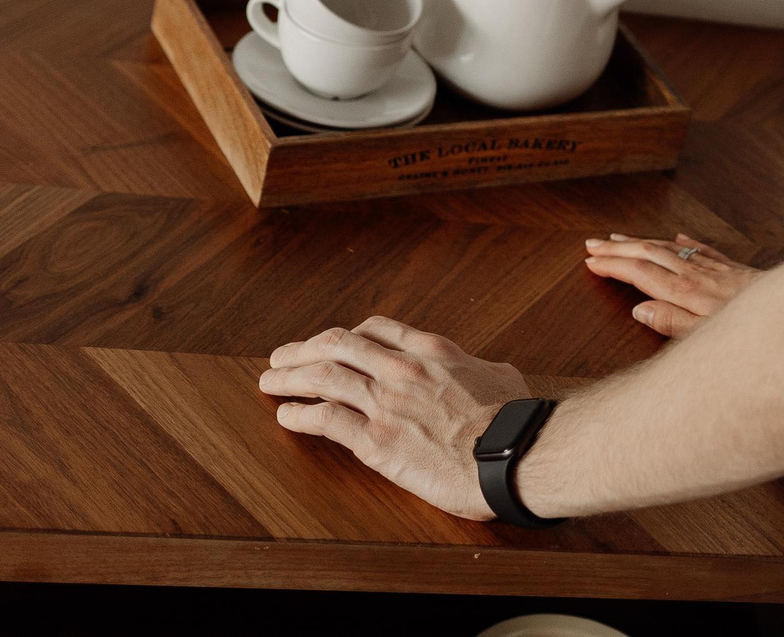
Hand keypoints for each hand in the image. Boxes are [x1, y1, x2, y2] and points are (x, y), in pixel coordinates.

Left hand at [259, 316, 528, 520]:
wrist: (510, 453)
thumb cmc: (513, 420)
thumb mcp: (500, 376)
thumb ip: (478, 368)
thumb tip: (484, 370)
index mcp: (432, 351)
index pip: (376, 330)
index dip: (347, 334)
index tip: (332, 342)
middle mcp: (402, 369)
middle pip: (338, 345)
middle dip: (304, 349)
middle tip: (282, 356)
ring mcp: (385, 403)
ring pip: (323, 377)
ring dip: (290, 377)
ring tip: (270, 381)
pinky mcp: (375, 441)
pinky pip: (326, 420)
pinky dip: (300, 414)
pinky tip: (287, 415)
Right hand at [585, 232, 758, 335]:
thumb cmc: (746, 328)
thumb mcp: (704, 334)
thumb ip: (670, 322)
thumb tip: (638, 309)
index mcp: (684, 291)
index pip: (639, 273)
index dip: (614, 266)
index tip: (591, 262)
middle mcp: (694, 273)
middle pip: (648, 254)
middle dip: (618, 248)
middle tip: (592, 245)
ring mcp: (711, 267)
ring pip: (668, 247)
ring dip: (641, 241)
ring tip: (618, 238)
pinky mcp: (729, 267)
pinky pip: (698, 248)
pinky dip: (681, 241)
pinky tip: (675, 237)